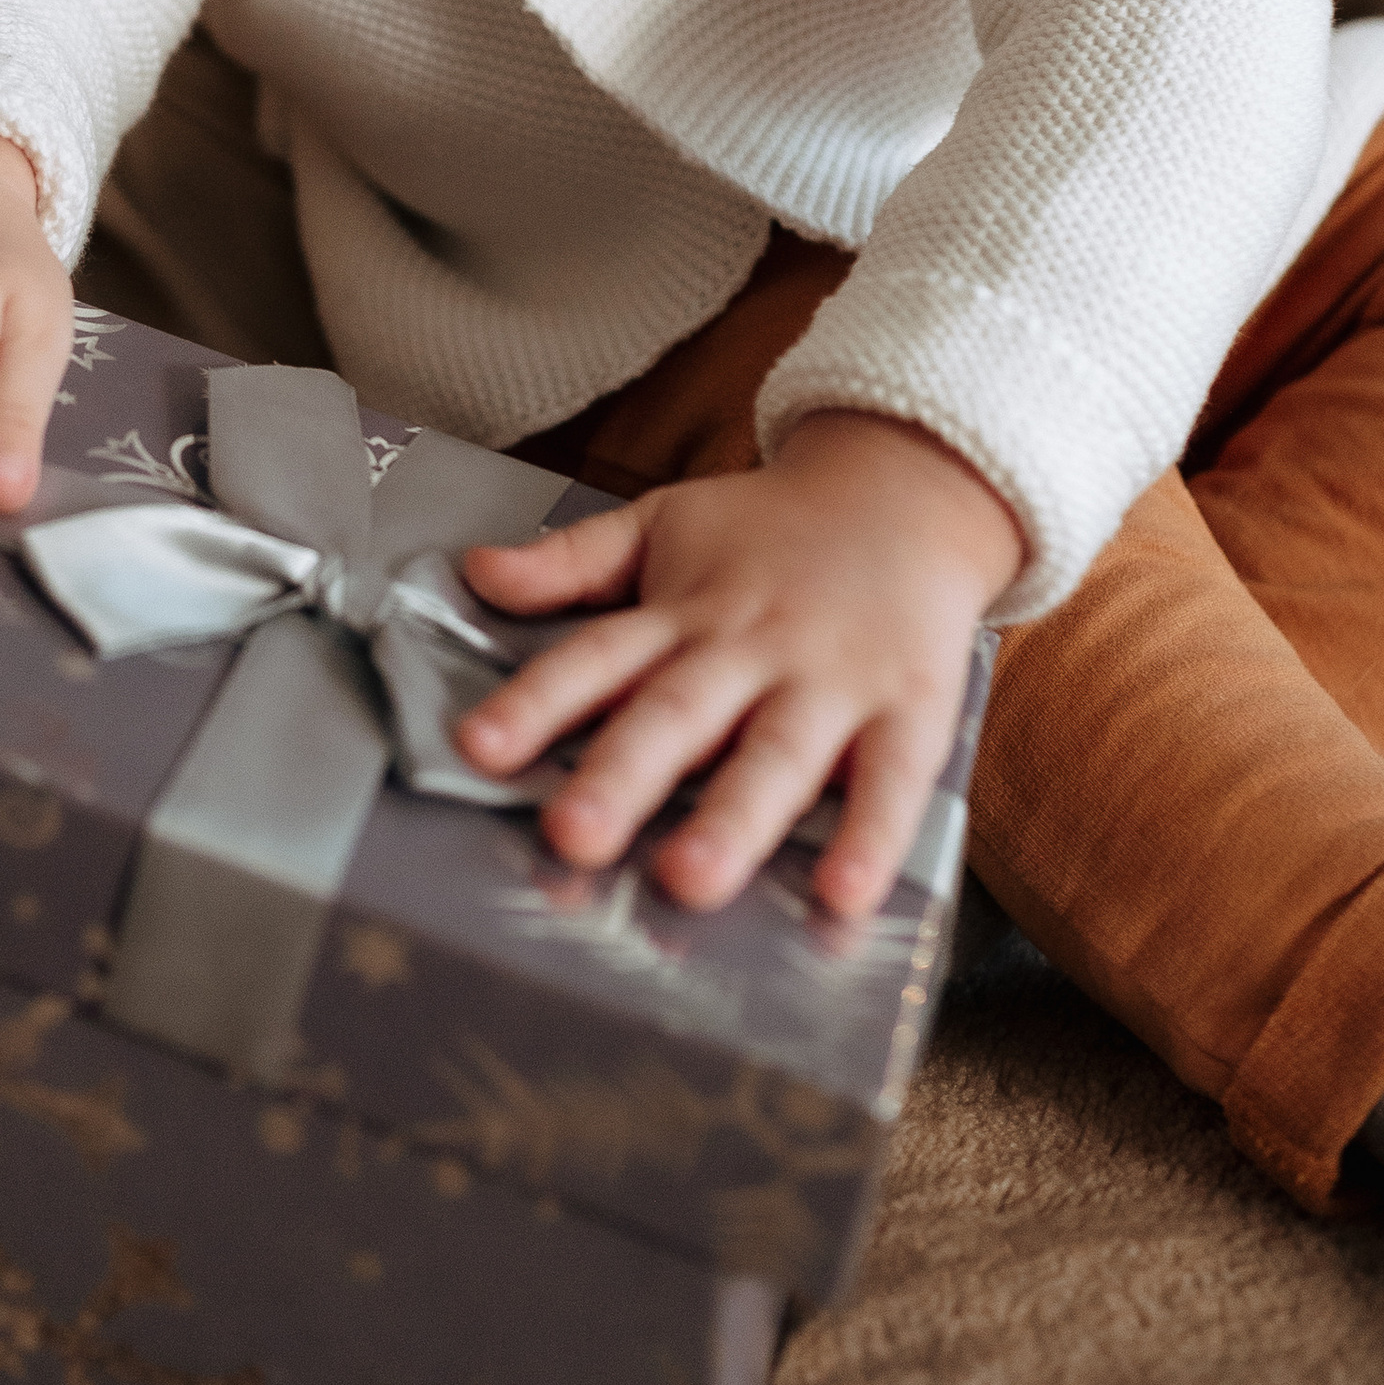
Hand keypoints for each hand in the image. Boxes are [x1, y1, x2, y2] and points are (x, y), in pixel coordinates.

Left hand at [454, 411, 1022, 919]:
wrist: (907, 492)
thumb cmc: (771, 528)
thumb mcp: (663, 520)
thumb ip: (572, 559)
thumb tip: (476, 572)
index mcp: (682, 610)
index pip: (596, 657)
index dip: (536, 702)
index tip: (478, 748)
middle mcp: (749, 648)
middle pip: (678, 714)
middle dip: (624, 774)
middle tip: (573, 833)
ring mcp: (831, 682)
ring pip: (775, 754)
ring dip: (734, 817)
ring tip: (688, 877)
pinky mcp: (907, 709)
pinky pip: (891, 780)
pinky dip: (870, 835)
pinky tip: (844, 893)